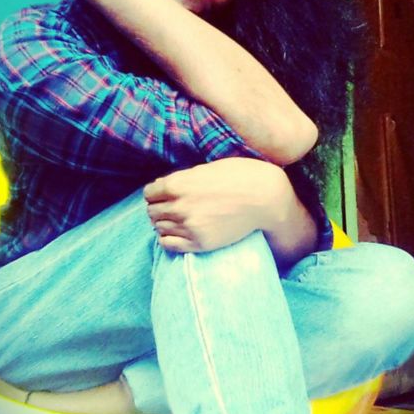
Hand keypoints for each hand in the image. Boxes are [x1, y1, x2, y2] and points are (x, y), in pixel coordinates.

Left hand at [144, 158, 288, 252]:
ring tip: (178, 220)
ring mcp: (189, 226)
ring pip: (159, 228)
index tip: (163, 196)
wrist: (264, 198)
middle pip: (152, 212)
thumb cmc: (239, 176)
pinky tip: (178, 234)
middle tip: (171, 208)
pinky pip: (168, 245)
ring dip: (165, 224)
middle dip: (159, 209)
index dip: (155, 194)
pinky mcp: (199, 243)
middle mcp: (179, 206)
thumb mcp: (206, 169)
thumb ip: (183, 178)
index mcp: (177, 184)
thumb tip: (166, 187)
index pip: (149, 194)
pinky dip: (168, 239)